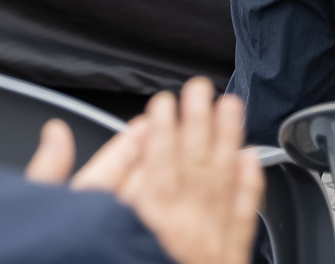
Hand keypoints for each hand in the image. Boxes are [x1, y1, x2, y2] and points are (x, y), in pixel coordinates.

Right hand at [103, 80, 263, 263]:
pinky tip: (251, 159)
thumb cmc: (121, 263)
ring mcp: (211, 240)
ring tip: (229, 107)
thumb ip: (96, 179)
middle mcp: (185, 223)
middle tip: (200, 87)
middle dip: (198, 118)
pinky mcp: (229, 258)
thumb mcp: (87, 223)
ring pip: (224, 179)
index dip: (162, 125)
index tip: (163, 101)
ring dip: (228, 138)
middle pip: (194, 159)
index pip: (157, 156)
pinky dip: (250, 185)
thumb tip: (83, 139)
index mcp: (148, 215)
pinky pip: (244, 216)